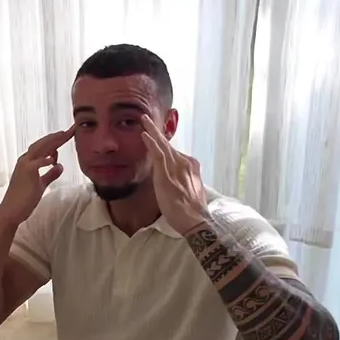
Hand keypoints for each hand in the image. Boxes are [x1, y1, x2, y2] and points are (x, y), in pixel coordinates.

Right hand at [0, 125, 75, 226]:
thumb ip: (50, 175)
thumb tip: (60, 166)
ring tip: (65, 135)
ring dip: (53, 141)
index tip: (67, 135)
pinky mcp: (26, 173)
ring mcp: (24, 165)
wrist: (11, 211)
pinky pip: (37, 163)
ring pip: (40, 149)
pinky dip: (46, 159)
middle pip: (43, 144)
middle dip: (57, 137)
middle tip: (71, 130)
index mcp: (27, 162)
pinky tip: (55, 159)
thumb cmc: (24, 200)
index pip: (44, 147)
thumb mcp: (41, 184)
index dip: (56, 141)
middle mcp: (25, 160)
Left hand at [140, 114, 208, 233]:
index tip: (158, 138)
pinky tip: (144, 134)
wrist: (195, 220)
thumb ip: (182, 182)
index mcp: (190, 167)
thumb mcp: (189, 191)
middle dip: (158, 131)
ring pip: (163, 145)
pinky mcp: (167, 173)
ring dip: (153, 131)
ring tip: (144, 120)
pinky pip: (158, 154)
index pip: (175, 153)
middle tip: (147, 119)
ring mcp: (176, 167)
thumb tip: (175, 181)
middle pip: (169, 145)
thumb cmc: (192, 211)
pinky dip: (151, 143)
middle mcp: (185, 163)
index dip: (165, 145)